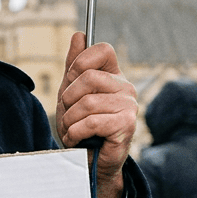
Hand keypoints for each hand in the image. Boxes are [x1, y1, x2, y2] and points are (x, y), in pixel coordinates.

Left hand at [56, 32, 136, 197]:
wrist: (89, 162)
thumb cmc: (81, 127)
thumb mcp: (71, 94)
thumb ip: (74, 66)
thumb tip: (78, 35)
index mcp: (113, 75)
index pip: (102, 49)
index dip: (79, 62)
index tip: (71, 79)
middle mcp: (125, 87)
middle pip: (88, 76)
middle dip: (68, 99)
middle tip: (69, 115)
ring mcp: (128, 106)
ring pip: (86, 102)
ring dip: (69, 121)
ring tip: (72, 130)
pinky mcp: (126, 125)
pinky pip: (90, 122)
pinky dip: (75, 133)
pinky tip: (78, 139)